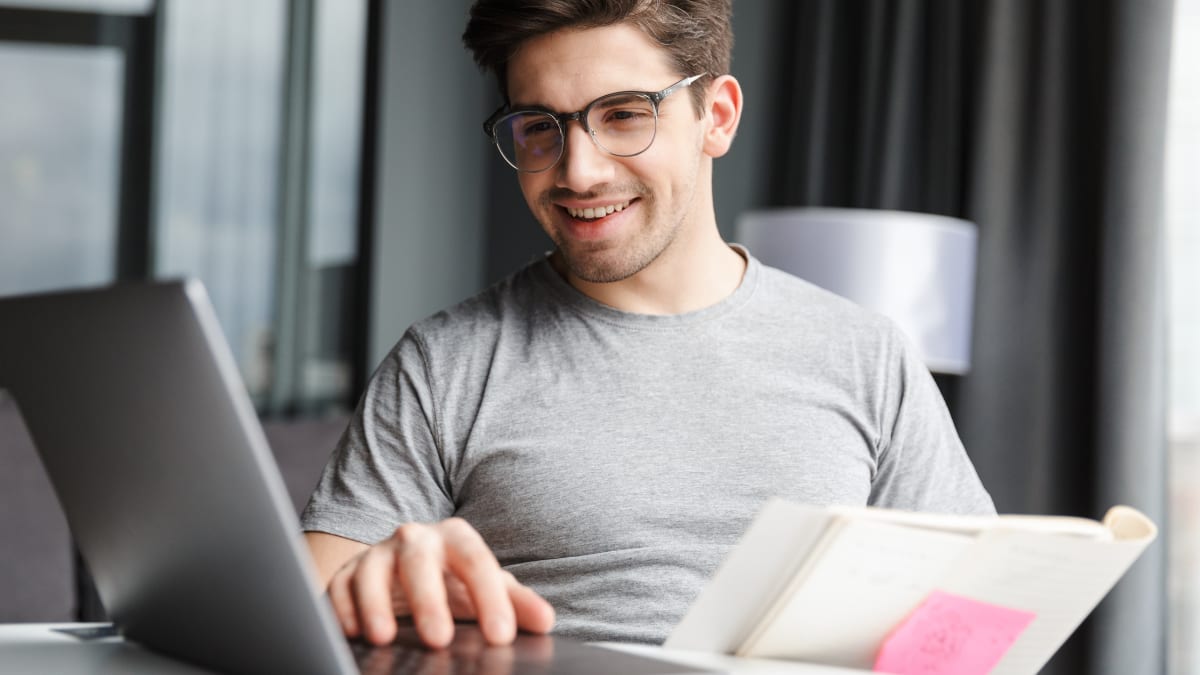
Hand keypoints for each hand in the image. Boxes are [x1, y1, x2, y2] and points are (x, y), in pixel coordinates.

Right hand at [326, 517, 554, 648]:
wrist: (408, 568)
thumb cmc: (453, 580)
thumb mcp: (487, 588)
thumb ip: (516, 603)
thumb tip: (545, 621)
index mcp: (455, 538)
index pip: (476, 562)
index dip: (490, 598)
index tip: (501, 635)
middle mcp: (414, 539)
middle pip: (420, 562)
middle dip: (429, 600)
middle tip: (441, 639)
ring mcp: (377, 554)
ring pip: (371, 571)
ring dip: (375, 605)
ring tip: (383, 638)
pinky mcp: (345, 573)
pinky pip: (338, 587)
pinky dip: (342, 609)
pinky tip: (352, 632)